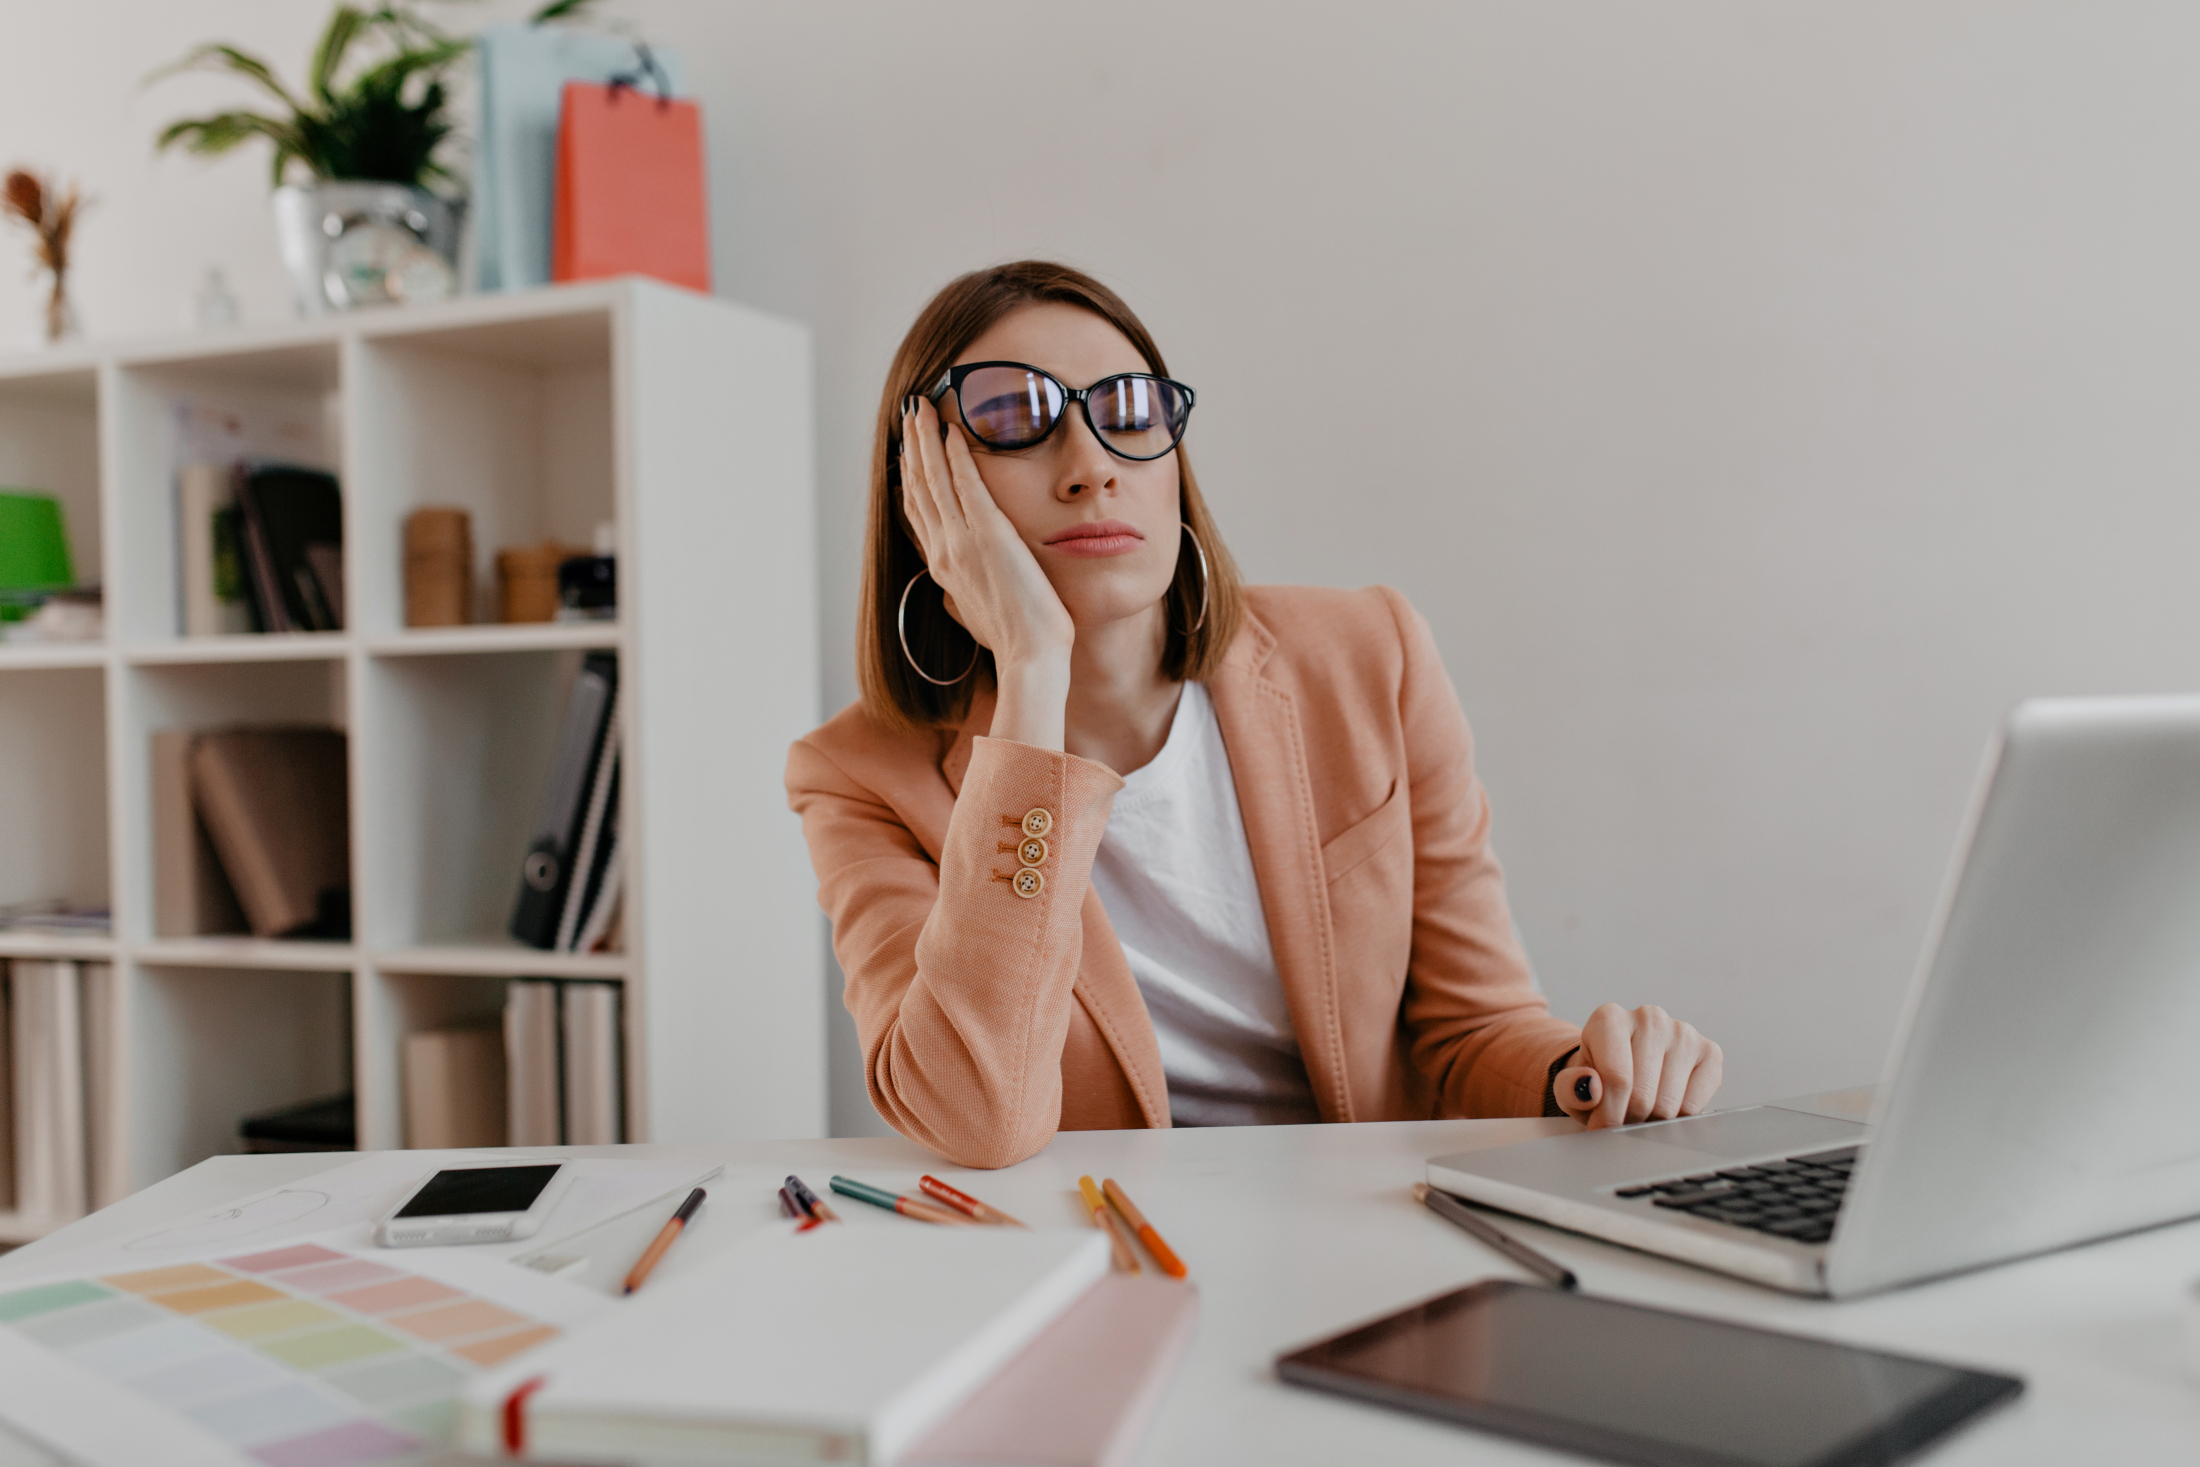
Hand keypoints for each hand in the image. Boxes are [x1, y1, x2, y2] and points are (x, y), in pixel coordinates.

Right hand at [899, 394, 1074, 675]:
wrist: (1030, 657)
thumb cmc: (1014, 641)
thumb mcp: (978, 614)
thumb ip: (962, 594)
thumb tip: (953, 591)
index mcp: (942, 567)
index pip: (919, 512)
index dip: (911, 477)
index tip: (908, 451)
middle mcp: (943, 550)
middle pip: (919, 488)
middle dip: (912, 447)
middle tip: (909, 414)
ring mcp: (961, 542)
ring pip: (934, 479)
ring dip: (927, 440)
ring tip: (921, 408)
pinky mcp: (987, 535)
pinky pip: (966, 484)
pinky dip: (957, 454)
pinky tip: (954, 430)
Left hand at [1554, 1004, 1722, 1128]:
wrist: (1623, 1070)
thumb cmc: (1596, 1078)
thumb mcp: (1570, 1085)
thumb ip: (1569, 1088)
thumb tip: (1590, 1088)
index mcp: (1609, 1017)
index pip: (1616, 1078)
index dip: (1607, 1114)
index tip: (1600, 1128)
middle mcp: (1649, 1017)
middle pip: (1643, 1095)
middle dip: (1628, 1119)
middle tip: (1621, 1119)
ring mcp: (1683, 1032)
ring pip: (1669, 1105)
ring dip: (1652, 1121)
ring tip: (1640, 1112)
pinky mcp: (1710, 1052)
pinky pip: (1695, 1105)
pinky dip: (1679, 1118)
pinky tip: (1665, 1105)